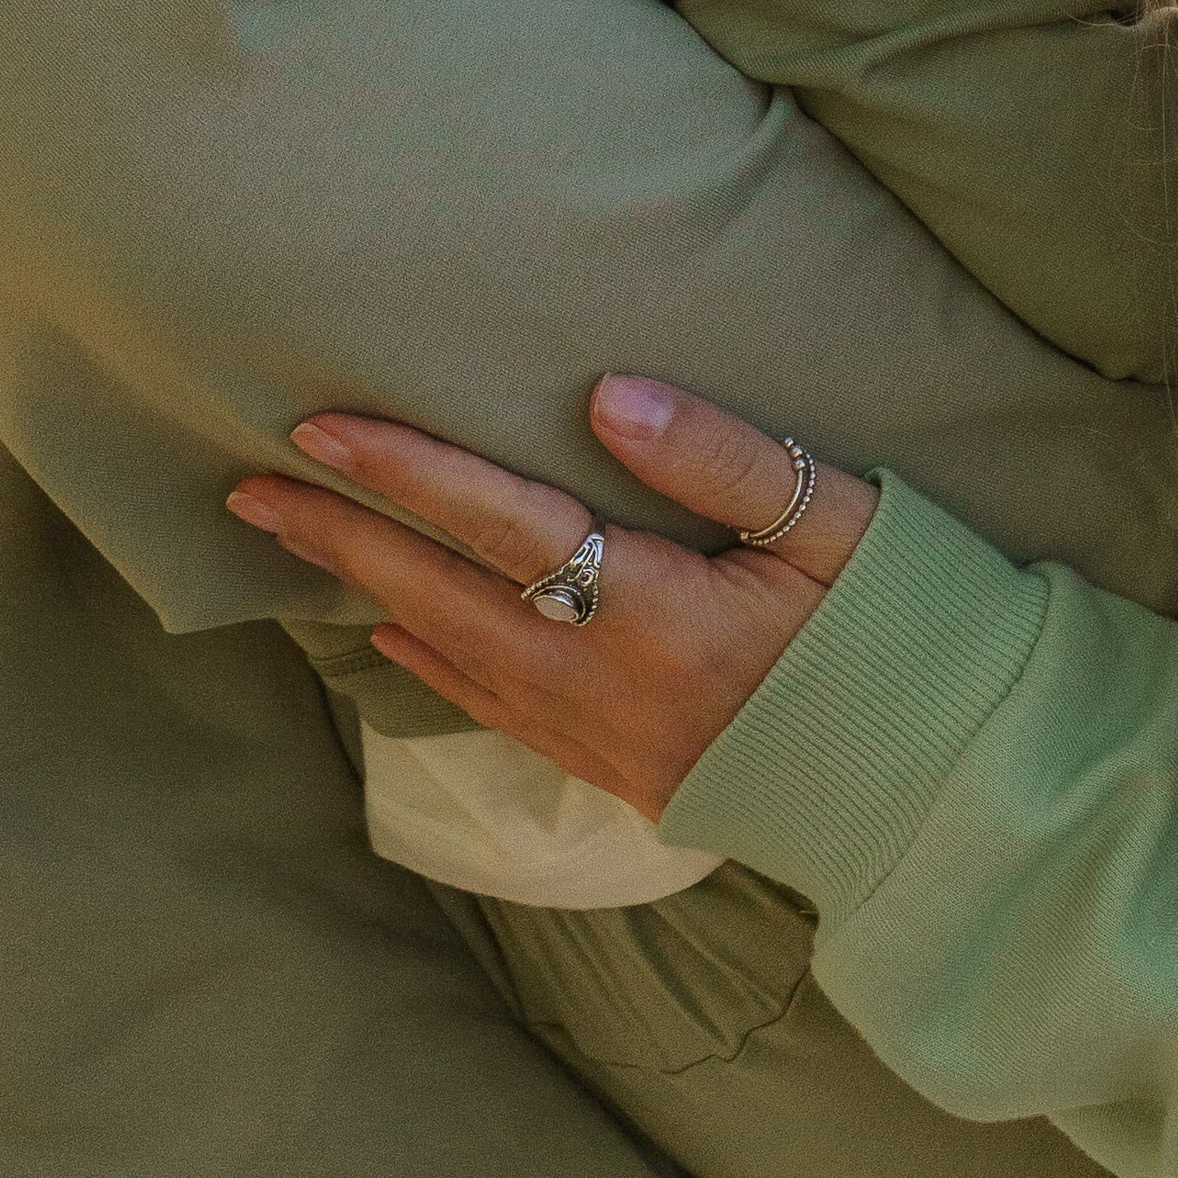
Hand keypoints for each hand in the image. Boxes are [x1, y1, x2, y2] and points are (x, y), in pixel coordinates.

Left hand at [228, 379, 874, 820]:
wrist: (931, 782)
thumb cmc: (895, 630)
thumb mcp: (836, 524)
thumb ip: (724, 458)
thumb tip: (609, 395)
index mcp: (655, 609)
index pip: (500, 522)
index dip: (406, 471)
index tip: (321, 427)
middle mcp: (602, 680)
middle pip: (442, 593)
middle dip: (340, 538)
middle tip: (246, 492)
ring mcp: (600, 735)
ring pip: (451, 652)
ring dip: (367, 593)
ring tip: (297, 545)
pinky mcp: (613, 768)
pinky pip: (492, 706)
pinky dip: (430, 660)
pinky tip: (397, 633)